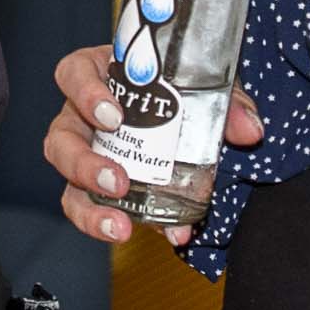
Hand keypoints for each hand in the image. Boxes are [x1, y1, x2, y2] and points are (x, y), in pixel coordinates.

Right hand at [43, 44, 260, 248]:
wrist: (193, 117)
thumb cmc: (184, 90)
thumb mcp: (207, 89)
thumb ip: (228, 105)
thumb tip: (249, 131)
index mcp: (101, 76)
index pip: (73, 75)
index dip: (84, 93)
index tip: (113, 116)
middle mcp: (83, 116)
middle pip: (60, 137)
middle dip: (83, 163)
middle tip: (118, 181)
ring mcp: (87, 153)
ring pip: (66, 180)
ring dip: (89, 205)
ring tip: (121, 224)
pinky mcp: (97, 187)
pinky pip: (88, 208)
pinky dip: (111, 225)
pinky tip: (147, 234)